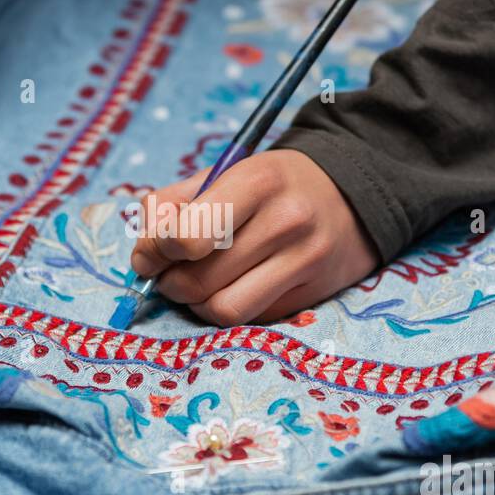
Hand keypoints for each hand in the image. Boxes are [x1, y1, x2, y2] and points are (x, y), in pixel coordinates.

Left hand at [129, 149, 378, 326]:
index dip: (154, 251)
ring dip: (195, 305)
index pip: (187, 236)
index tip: (151, 252)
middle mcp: (285, 222)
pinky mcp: (311, 295)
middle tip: (169, 273)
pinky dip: (226, 310)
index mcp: (256, 181)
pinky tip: (230, 288)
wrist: (349, 196)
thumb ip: (171, 204)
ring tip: (195, 285)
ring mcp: (303, 262)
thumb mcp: (223, 174)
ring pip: (222, 310)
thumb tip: (144, 254)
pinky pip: (249, 320)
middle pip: (198, 280)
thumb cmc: (271, 186)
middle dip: (169, 283)